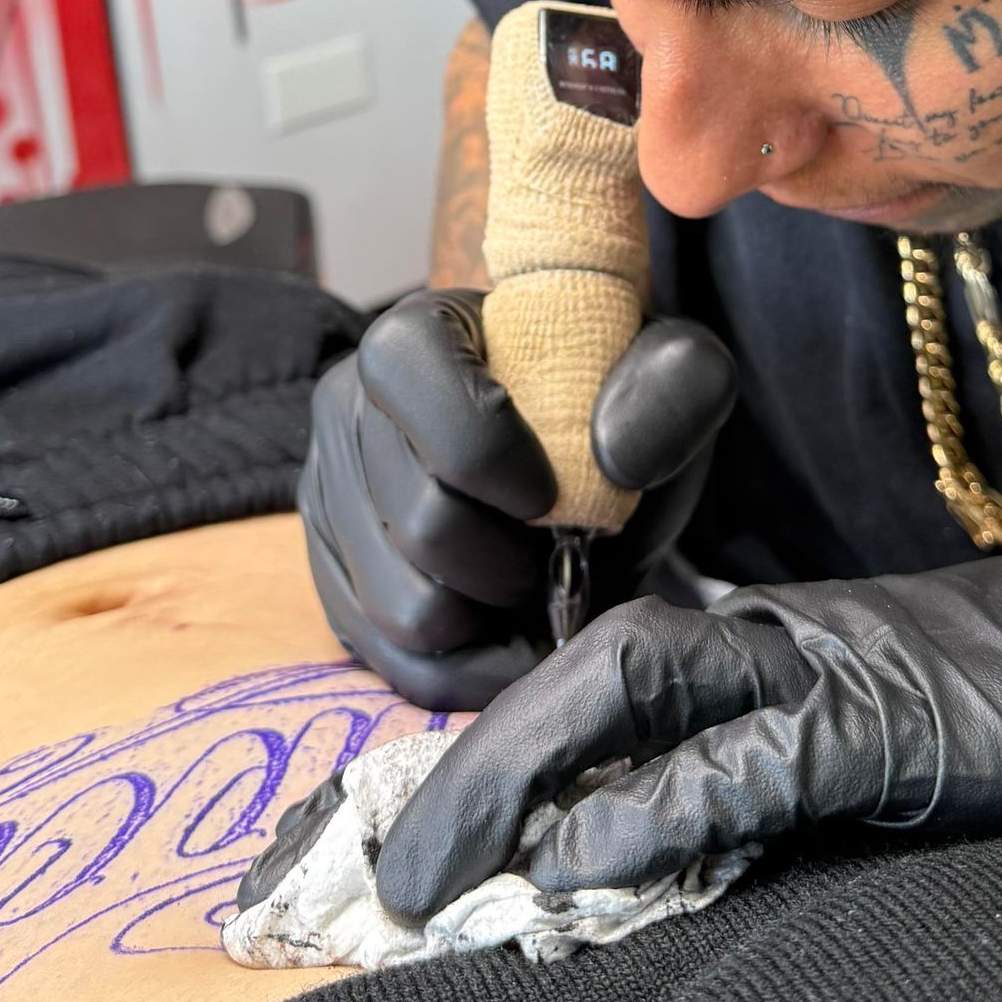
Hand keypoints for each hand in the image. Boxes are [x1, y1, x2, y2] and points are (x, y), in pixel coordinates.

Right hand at [300, 288, 735, 710]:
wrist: (585, 454)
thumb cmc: (615, 410)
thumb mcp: (669, 379)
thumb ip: (670, 388)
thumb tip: (616, 452)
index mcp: (418, 334)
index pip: (414, 380)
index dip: (493, 452)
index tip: (556, 492)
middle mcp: (348, 410)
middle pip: (424, 524)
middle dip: (517, 560)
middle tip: (562, 551)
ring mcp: (331, 500)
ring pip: (408, 610)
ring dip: (495, 618)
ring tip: (535, 584)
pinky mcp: (336, 582)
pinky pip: (399, 665)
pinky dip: (475, 668)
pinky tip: (518, 632)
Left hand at [374, 500, 1001, 917]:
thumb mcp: (930, 732)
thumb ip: (827, 766)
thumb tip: (717, 837)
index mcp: (802, 640)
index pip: (629, 661)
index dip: (527, 729)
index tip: (455, 814)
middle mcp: (802, 637)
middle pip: (601, 662)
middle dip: (488, 757)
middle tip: (402, 865)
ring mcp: (851, 667)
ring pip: (644, 684)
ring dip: (529, 770)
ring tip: (448, 863)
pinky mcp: (909, 722)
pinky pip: (759, 763)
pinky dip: (661, 809)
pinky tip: (584, 858)